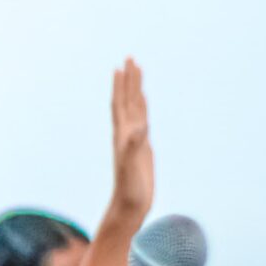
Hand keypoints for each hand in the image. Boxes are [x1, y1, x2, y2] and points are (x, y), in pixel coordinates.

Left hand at [108, 59, 153, 222]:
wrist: (129, 208)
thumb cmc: (130, 191)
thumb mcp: (131, 168)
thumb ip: (133, 147)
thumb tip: (137, 128)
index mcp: (122, 135)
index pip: (122, 103)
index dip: (122, 85)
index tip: (123, 64)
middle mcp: (126, 135)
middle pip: (127, 101)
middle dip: (129, 80)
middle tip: (130, 57)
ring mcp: (134, 141)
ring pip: (135, 110)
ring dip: (135, 91)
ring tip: (137, 73)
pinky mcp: (142, 149)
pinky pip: (143, 123)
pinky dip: (144, 110)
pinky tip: (144, 106)